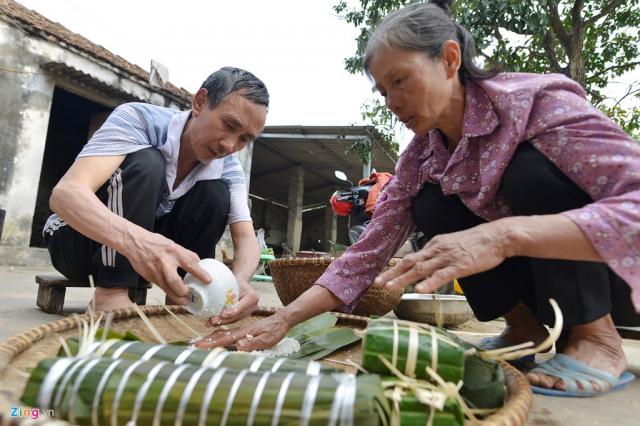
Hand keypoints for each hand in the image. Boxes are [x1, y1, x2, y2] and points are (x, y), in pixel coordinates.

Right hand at [121, 227, 210, 304]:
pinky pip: (161, 287)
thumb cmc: (156, 243)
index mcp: (174, 251)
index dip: (200, 273)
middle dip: (184, 291)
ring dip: (176, 297)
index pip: (190, 263)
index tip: (208, 280)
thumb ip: (185, 255)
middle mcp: (165, 261)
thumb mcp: (173, 244)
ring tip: (185, 301)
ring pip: (167, 288)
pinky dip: (169, 293)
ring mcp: (155, 270)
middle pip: (175, 281)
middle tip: (191, 295)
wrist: (134, 243)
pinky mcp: (149, 277)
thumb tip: (198, 263)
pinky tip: (175, 296)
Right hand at [195, 311, 290, 351]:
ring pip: (224, 333)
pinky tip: (217, 336)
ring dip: (212, 337)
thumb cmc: (276, 330)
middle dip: (207, 340)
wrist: (282, 319)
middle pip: (221, 335)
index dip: (212, 344)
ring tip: (201, 341)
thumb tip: (238, 346)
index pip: (225, 339)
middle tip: (194, 345)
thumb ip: (252, 343)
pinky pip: (230, 333)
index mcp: (244, 333)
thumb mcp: (267, 339)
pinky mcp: (245, 330)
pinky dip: (220, 334)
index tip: (199, 346)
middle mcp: (241, 330)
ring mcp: (243, 329)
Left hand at [206, 280, 258, 325]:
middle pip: (237, 316)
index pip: (241, 307)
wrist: (239, 283)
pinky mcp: (243, 315)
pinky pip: (232, 320)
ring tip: (210, 322)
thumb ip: (227, 293)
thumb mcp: (232, 283)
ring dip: (222, 322)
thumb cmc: (235, 281)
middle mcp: (253, 306)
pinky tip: (213, 322)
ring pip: (234, 320)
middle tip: (212, 321)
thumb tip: (215, 298)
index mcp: (252, 297)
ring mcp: (248, 312)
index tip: (222, 315)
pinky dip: (222, 321)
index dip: (232, 313)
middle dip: (224, 320)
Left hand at [374, 221, 511, 292]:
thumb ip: (441, 255)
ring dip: (403, 279)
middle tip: (377, 282)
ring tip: (390, 287)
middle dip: (392, 273)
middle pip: (410, 262)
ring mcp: (447, 258)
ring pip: (420, 269)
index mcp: (435, 244)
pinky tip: (419, 290)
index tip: (385, 275)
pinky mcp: (460, 266)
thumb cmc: (478, 243)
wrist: (498, 236)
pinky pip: (441, 276)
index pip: (412, 257)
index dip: (397, 267)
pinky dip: (429, 283)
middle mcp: (437, 249)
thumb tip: (431, 266)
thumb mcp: (454, 245)